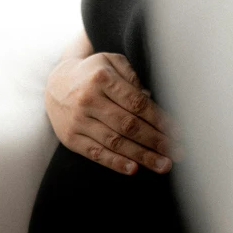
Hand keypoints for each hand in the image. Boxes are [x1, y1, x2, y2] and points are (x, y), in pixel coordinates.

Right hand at [45, 51, 182, 175]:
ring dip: (142, 156)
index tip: (178, 132)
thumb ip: (132, 76)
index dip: (159, 119)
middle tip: (177, 153)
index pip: (137, 103)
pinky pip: (95, 153)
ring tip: (163, 165)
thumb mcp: (111, 62)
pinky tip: (134, 169)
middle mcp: (88, 100)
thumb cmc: (93, 73)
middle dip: (156, 141)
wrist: (55, 84)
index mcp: (101, 79)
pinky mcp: (70, 138)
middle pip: (128, 125)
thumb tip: (151, 99)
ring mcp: (78, 121)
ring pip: (115, 142)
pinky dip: (115, 163)